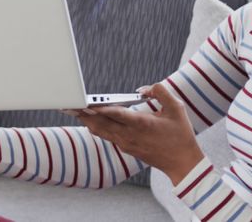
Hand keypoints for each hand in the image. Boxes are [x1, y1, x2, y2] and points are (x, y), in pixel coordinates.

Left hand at [74, 83, 203, 184]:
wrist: (182, 163)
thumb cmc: (180, 134)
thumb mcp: (177, 108)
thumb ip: (161, 92)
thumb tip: (143, 89)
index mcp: (142, 124)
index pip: (118, 115)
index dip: (102, 109)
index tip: (88, 104)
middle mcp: (130, 135)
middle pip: (102, 123)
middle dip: (85, 113)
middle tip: (69, 103)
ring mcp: (126, 143)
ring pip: (101, 131)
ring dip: (87, 120)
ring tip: (72, 110)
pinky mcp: (125, 148)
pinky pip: (107, 136)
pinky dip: (96, 127)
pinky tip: (88, 120)